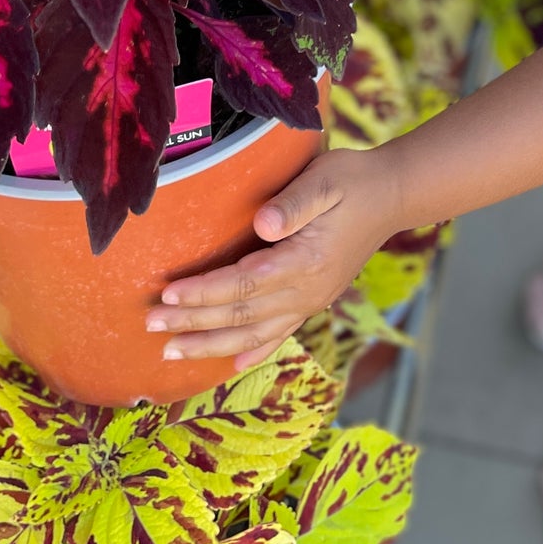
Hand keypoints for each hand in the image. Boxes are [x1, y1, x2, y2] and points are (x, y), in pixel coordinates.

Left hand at [146, 147, 398, 371]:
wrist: (392, 195)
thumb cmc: (354, 180)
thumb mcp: (326, 179)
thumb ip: (294, 202)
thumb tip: (262, 223)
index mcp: (305, 261)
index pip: (243, 284)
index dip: (204, 292)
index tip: (167, 294)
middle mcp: (307, 291)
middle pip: (241, 314)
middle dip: (194, 323)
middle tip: (151, 327)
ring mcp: (312, 300)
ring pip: (254, 333)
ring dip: (211, 344)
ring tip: (172, 353)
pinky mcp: (314, 299)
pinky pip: (279, 334)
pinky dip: (253, 352)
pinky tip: (232, 365)